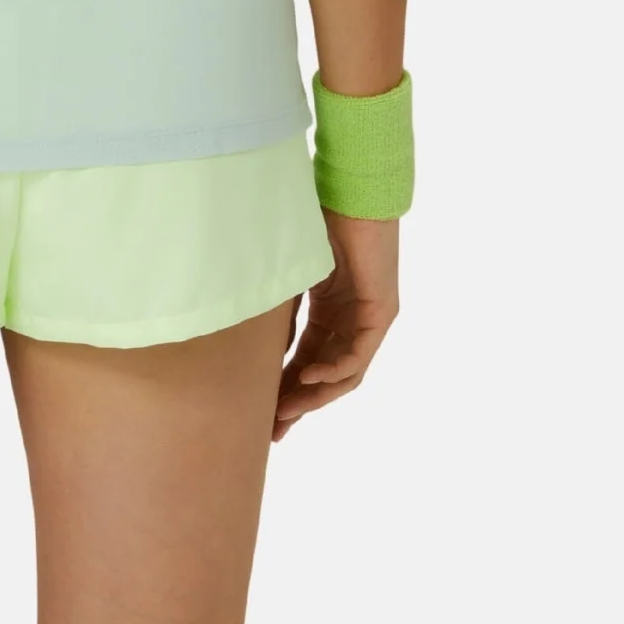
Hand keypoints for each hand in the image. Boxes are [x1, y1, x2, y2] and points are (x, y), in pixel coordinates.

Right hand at [272, 208, 399, 441]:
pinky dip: (335, 369)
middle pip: (324, 375)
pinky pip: (359, 354)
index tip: (262, 411)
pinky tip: (310, 377)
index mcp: (330, 310)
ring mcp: (369, 319)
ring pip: (344, 374)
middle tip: (273, 430)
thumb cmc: (318, 220)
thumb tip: (242, 332)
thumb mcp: (290, 271)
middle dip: (298, 404)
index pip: (307, 359)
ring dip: (315, 395)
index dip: (285, 386)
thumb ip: (277, 305)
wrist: (350, 193)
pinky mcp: (382, 313)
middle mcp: (352, 320)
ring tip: (286, 411)